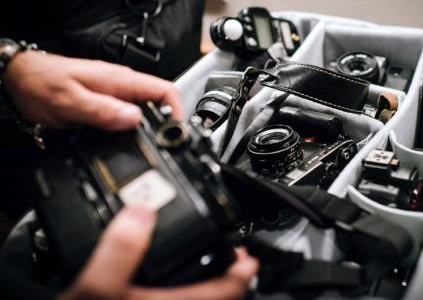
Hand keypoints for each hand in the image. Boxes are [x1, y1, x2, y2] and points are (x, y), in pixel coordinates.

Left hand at [2, 50, 182, 130]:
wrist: (20, 79)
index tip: (175, 132)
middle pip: (159, 104)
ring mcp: (115, 94)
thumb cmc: (40, 83)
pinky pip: (128, 116)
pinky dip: (132, 130)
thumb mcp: (70, 101)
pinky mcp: (107, 103)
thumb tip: (134, 120)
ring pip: (144, 112)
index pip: (165, 90)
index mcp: (120, 80)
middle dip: (164, 125)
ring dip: (148, 130)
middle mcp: (121, 86)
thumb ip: (103, 111)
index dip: (177, 111)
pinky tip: (125, 141)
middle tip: (161, 147)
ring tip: (145, 148)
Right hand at [59, 205, 258, 299]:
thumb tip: (141, 210)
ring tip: (204, 264)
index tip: (249, 253)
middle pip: (220, 299)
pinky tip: (167, 283)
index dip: (243, 269)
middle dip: (228, 276)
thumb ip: (120, 249)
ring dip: (208, 284)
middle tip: (230, 257)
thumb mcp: (95, 290)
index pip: (230, 291)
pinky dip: (185, 291)